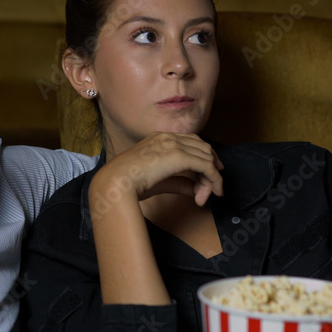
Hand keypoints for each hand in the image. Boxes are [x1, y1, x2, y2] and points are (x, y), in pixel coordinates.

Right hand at [97, 133, 223, 205]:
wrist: (116, 182)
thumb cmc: (128, 183)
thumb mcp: (158, 181)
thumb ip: (179, 182)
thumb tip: (195, 189)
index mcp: (159, 138)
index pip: (190, 141)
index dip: (203, 155)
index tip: (210, 171)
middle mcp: (168, 137)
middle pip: (202, 147)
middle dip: (211, 165)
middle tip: (215, 184)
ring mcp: (174, 144)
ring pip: (206, 157)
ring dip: (212, 177)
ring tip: (209, 194)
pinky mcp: (179, 156)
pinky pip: (207, 167)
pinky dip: (214, 179)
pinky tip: (215, 191)